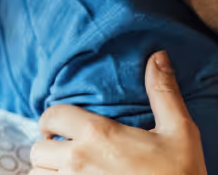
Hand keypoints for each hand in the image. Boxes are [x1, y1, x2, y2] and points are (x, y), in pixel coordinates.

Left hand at [29, 51, 206, 174]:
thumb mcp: (180, 132)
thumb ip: (164, 93)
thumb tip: (158, 55)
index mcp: (98, 135)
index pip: (52, 115)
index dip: (53, 119)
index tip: (61, 128)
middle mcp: (77, 161)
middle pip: (38, 149)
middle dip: (49, 149)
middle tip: (66, 153)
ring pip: (37, 174)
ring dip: (48, 172)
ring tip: (66, 172)